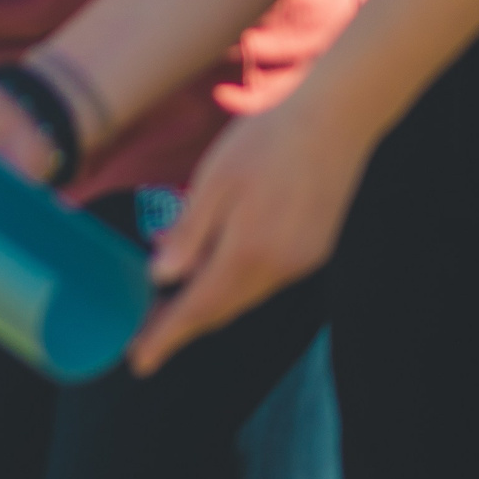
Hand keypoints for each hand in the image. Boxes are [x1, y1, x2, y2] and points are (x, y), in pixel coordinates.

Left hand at [128, 92, 368, 374]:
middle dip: (184, 323)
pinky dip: (237, 279)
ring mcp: (304, 260)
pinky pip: (268, 277)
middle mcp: (280, 268)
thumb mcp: (215, 180)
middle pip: (223, 307)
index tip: (140, 361)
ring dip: (210, 300)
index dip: (167, 336)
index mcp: (248, 253)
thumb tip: (161, 276)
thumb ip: (190, 232)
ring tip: (173, 302)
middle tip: (148, 332)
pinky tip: (218, 265)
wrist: (338, 117)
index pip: (199, 309)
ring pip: (246, 294)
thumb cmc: (267, 140)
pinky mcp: (317, 248)